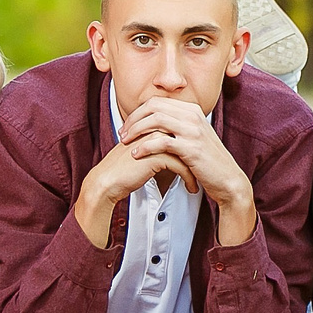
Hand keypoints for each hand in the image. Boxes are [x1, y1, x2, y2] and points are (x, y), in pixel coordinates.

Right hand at [75, 136, 190, 247]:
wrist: (108, 181)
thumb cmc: (124, 169)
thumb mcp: (144, 152)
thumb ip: (158, 145)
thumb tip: (176, 149)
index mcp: (152, 125)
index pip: (181, 132)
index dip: (191, 148)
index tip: (198, 162)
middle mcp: (155, 129)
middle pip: (186, 140)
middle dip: (197, 158)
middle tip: (203, 171)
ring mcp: (156, 141)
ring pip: (186, 153)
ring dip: (195, 170)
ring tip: (198, 182)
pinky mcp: (156, 155)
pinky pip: (181, 166)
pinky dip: (189, 178)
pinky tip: (191, 188)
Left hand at [117, 97, 255, 243]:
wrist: (227, 179)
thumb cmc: (207, 161)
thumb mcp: (193, 137)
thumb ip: (177, 126)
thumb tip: (153, 122)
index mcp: (192, 110)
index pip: (157, 101)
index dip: (138, 112)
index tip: (127, 125)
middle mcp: (193, 116)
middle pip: (154, 107)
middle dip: (134, 119)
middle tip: (123, 133)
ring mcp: (193, 130)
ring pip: (156, 120)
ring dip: (136, 130)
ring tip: (126, 142)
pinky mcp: (192, 148)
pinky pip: (162, 142)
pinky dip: (146, 147)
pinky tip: (137, 154)